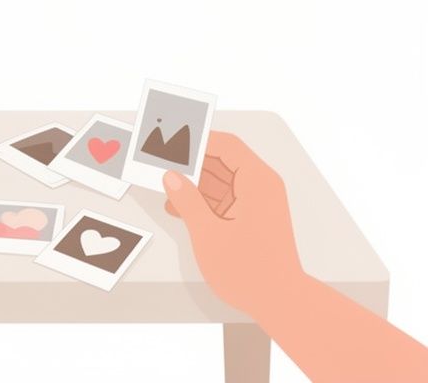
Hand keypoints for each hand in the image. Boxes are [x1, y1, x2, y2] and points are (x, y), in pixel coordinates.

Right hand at [163, 131, 302, 316]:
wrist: (280, 301)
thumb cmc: (251, 270)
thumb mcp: (208, 233)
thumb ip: (187, 201)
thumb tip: (172, 177)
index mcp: (257, 181)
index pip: (225, 145)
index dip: (196, 140)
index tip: (170, 141)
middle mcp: (262, 186)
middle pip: (222, 160)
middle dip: (191, 161)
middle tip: (162, 161)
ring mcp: (259, 202)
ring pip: (221, 179)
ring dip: (194, 182)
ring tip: (165, 187)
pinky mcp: (254, 216)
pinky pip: (225, 197)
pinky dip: (204, 199)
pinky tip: (180, 208)